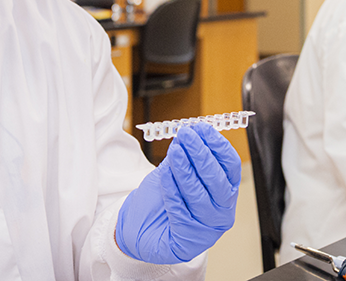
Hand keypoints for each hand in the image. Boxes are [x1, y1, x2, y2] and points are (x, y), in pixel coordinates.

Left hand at [115, 122, 240, 264]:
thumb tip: (187, 133)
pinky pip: (181, 212)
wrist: (139, 226)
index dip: (218, 145)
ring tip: (175, 152)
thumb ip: (183, 154)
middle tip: (188, 136)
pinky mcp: (188, 241)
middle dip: (202, 156)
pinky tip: (164, 174)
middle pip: (218, 182)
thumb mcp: (174, 170)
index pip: (230, 166)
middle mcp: (221, 212)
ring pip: (200, 197)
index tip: (203, 128)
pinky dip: (173, 190)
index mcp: (224, 192)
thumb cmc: (161, 198)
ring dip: (186, 171)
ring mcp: (206, 229)